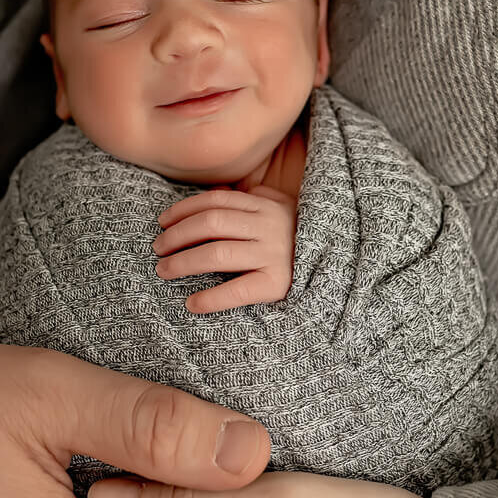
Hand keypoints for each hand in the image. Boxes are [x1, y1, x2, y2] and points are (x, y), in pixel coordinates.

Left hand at [153, 187, 296, 312]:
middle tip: (157, 249)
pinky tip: (192, 304)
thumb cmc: (302, 239)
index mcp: (266, 206)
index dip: (183, 210)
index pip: (215, 202)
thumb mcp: (284, 210)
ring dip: (183, 262)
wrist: (340, 265)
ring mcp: (274, 254)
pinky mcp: (278, 283)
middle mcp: (268, 226)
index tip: (162, 222)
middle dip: (177, 235)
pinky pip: (238, 290)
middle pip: (210, 224)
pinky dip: (211, 298)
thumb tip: (222, 192)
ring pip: (217, 253)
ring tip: (164, 271)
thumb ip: (257, 198)